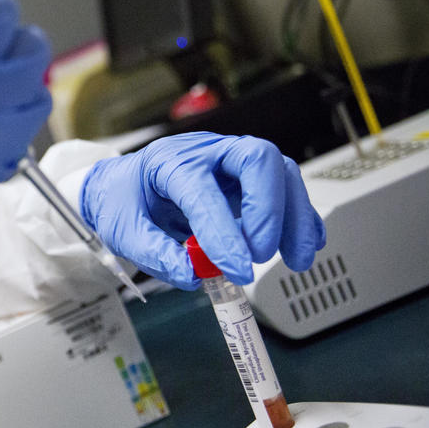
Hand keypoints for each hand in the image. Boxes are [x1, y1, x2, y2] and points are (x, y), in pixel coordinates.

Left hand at [79, 132, 325, 288]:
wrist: (125, 185)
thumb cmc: (124, 199)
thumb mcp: (123, 230)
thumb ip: (155, 253)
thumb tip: (194, 275)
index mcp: (169, 161)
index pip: (203, 189)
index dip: (222, 231)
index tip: (236, 269)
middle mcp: (206, 152)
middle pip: (256, 159)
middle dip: (267, 210)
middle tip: (259, 254)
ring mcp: (232, 162)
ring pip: (280, 171)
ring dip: (294, 216)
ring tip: (294, 259)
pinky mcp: (249, 179)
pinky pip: (286, 187)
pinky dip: (300, 216)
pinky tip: (306, 244)